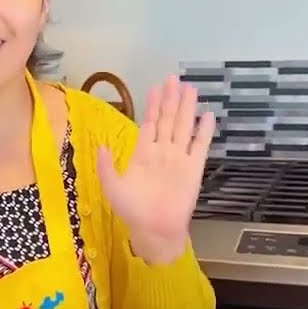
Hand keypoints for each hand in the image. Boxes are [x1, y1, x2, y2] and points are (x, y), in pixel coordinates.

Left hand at [96, 74, 216, 263]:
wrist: (154, 230)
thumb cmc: (132, 210)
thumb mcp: (112, 186)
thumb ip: (106, 165)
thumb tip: (100, 145)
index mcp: (142, 153)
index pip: (149, 123)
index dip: (152, 105)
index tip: (155, 87)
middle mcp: (162, 152)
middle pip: (167, 119)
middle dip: (170, 99)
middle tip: (174, 78)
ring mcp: (179, 158)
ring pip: (183, 127)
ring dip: (187, 108)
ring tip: (190, 88)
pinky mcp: (194, 169)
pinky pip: (200, 146)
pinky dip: (204, 131)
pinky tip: (207, 115)